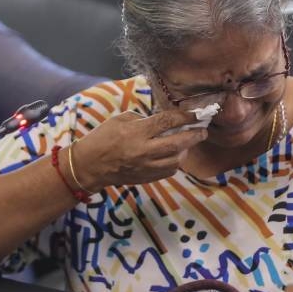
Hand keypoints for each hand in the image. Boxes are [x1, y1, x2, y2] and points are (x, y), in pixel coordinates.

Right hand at [73, 109, 206, 190]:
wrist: (89, 165)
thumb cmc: (102, 138)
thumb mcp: (120, 120)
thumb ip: (143, 119)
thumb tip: (163, 121)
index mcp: (136, 132)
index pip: (167, 122)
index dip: (185, 117)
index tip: (196, 114)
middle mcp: (143, 150)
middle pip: (178, 143)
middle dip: (194, 136)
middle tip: (202, 131)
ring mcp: (145, 166)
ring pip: (176, 160)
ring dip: (186, 151)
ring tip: (188, 143)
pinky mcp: (146, 177)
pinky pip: (168, 171)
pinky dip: (175, 162)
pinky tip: (175, 156)